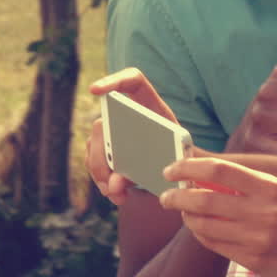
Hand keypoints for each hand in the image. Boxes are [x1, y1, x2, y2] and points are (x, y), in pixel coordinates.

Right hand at [86, 68, 180, 205]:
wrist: (181, 166)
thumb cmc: (181, 154)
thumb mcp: (177, 157)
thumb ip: (152, 165)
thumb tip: (116, 183)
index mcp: (151, 105)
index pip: (132, 80)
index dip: (113, 81)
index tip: (95, 91)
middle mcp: (127, 113)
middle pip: (103, 125)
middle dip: (102, 157)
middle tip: (111, 182)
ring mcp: (114, 130)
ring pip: (94, 146)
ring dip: (100, 174)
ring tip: (117, 194)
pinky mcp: (109, 149)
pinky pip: (95, 162)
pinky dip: (103, 182)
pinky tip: (116, 196)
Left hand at [159, 157, 276, 276]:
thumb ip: (244, 184)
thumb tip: (199, 178)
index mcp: (269, 187)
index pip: (219, 171)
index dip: (188, 168)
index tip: (171, 170)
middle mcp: (263, 212)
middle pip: (203, 200)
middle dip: (176, 198)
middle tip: (166, 196)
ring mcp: (258, 238)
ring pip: (204, 226)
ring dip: (187, 218)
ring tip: (184, 213)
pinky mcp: (254, 260)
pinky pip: (215, 246)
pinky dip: (201, 235)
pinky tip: (201, 229)